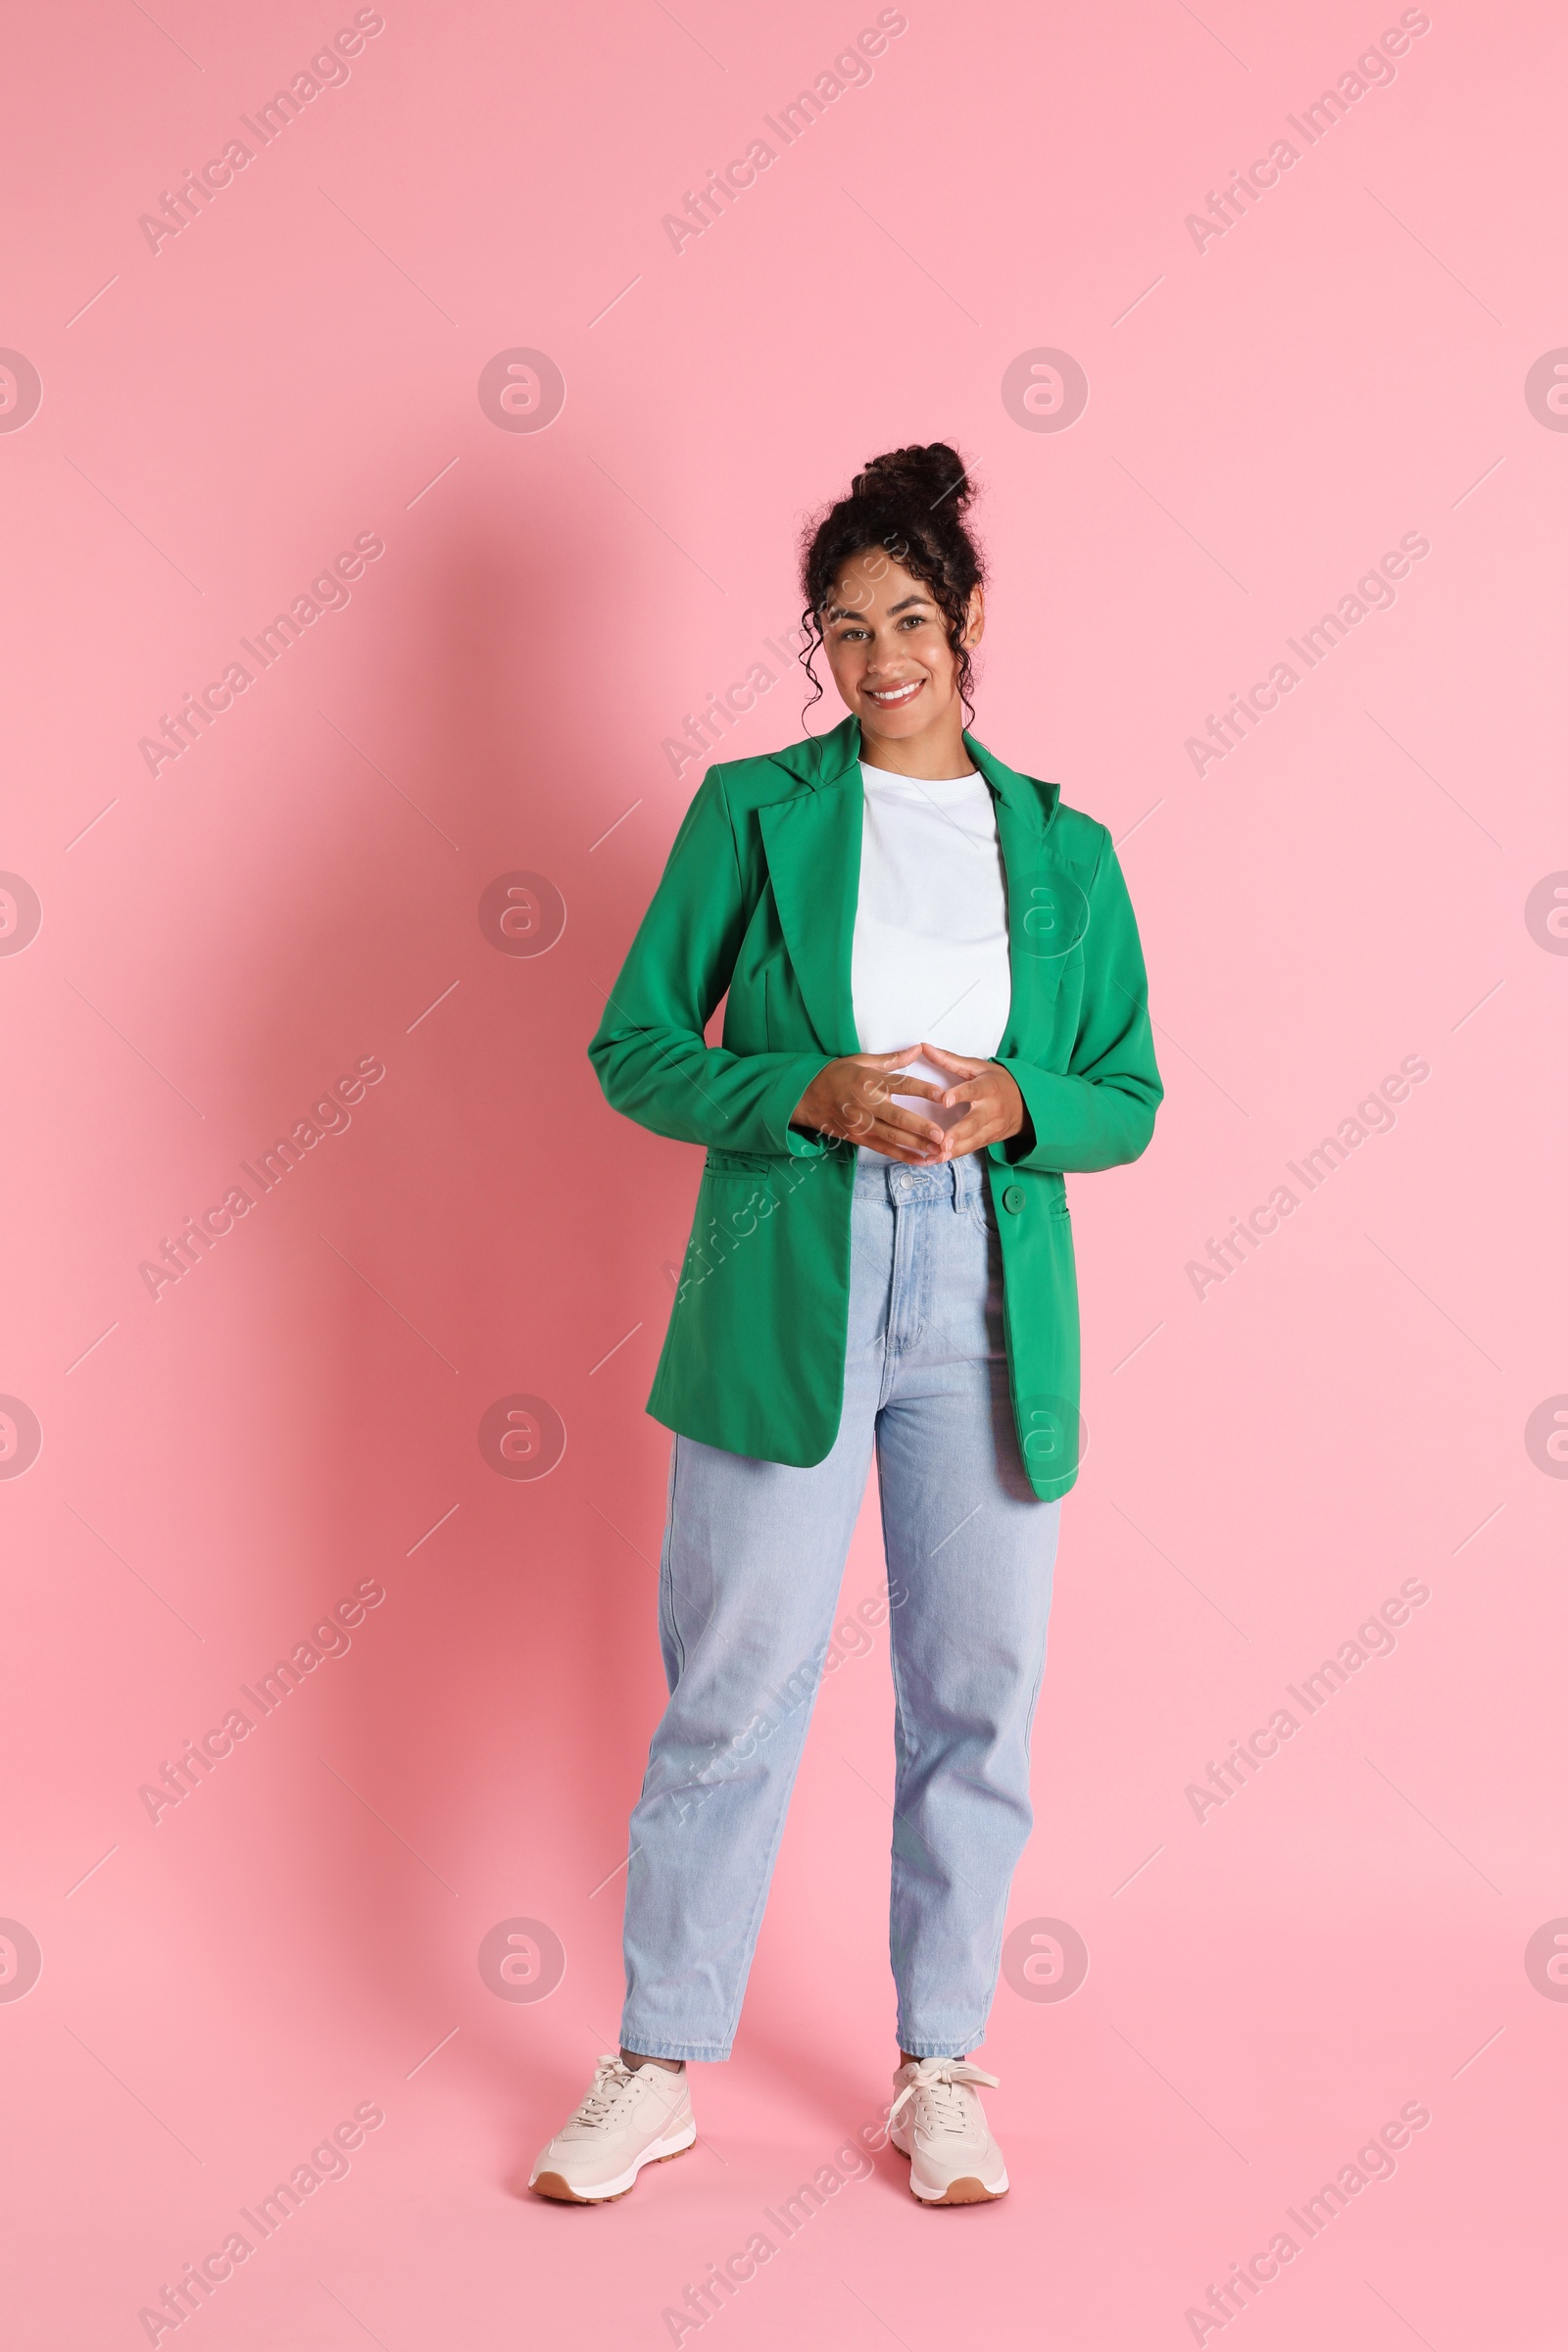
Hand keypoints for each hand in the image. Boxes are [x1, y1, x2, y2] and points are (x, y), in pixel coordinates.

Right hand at [790, 1048, 947, 1163]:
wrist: (806, 1096)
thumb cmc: (836, 1076)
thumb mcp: (862, 1061)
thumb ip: (892, 1059)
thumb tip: (918, 1049)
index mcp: (870, 1081)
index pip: (902, 1085)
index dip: (923, 1090)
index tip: (943, 1096)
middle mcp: (867, 1104)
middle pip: (898, 1117)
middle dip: (921, 1128)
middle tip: (941, 1135)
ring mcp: (862, 1123)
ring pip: (892, 1137)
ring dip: (916, 1145)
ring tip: (937, 1151)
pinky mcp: (858, 1138)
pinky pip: (883, 1149)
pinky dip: (902, 1156)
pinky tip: (920, 1160)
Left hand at [918, 1042, 1025, 1158]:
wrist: (1026, 1103)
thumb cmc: (998, 1082)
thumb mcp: (978, 1067)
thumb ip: (950, 1060)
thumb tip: (925, 1048)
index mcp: (988, 1087)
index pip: (973, 1090)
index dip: (960, 1095)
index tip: (945, 1100)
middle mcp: (992, 1109)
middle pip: (974, 1122)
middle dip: (958, 1133)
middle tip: (942, 1141)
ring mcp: (992, 1127)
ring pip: (973, 1140)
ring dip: (954, 1149)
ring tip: (936, 1156)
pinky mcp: (989, 1140)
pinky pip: (971, 1149)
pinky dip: (955, 1155)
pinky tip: (938, 1159)